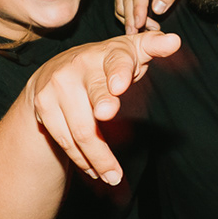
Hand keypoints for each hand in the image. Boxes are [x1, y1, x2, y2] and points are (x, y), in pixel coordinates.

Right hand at [25, 32, 181, 184]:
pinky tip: (93, 170)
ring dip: (99, 158)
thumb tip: (175, 41)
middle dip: (101, 106)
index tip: (120, 86)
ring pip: (82, 129)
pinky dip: (81, 159)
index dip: (119, 73)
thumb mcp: (129, 51)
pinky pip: (65, 139)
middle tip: (108, 116)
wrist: (53, 70)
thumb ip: (153, 47)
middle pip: (95, 95)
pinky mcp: (42, 104)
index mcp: (108, 53)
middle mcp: (79, 65)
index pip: (117, 61)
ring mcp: (57, 85)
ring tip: (114, 177)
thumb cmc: (105, 64)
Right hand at [117, 0, 190, 32]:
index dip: (138, 10)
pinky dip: (128, 15)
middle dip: (134, 19)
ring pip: (121, 3)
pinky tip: (140, 24)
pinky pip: (121, 3)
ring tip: (145, 31)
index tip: (139, 26)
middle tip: (143, 35)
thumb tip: (157, 9)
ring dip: (130, 19)